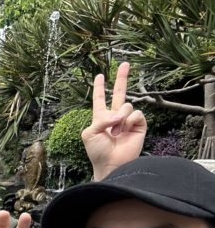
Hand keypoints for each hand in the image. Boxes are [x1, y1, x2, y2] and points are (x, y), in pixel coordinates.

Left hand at [82, 62, 146, 180]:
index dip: (99, 87)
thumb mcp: (89, 133)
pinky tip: (125, 131)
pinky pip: (136, 113)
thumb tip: (119, 115)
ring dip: (120, 117)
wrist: (111, 164)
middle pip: (119, 93)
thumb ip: (101, 119)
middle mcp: (115, 117)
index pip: (100, 99)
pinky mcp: (139, 125)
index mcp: (100, 117)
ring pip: (127, 105)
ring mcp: (127, 120)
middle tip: (125, 64)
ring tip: (116, 132)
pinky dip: (129, 121)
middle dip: (122, 78)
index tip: (100, 76)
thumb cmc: (97, 151)